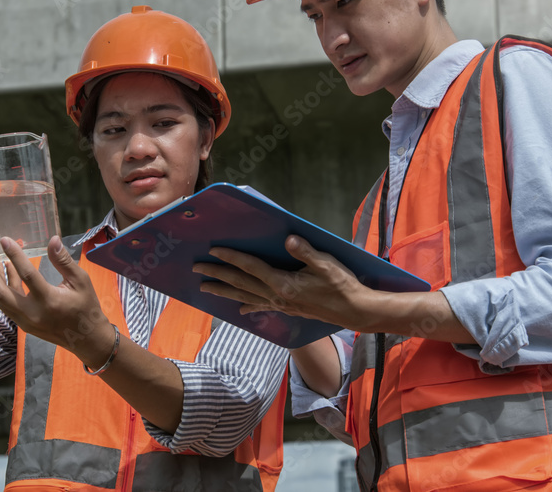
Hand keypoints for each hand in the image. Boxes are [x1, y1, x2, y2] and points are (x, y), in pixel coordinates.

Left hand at [0, 236, 116, 368]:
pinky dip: (2, 290)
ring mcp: (26, 322)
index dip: (15, 255)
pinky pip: (7, 306)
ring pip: (0, 301)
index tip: (5, 240)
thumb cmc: (86, 306)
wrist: (87, 339)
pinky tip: (6, 275)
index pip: (27, 274)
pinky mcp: (24, 325)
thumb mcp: (81, 280)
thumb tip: (52, 240)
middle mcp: (33, 313)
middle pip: (1, 292)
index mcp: (49, 300)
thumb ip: (64, 261)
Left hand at [194, 234, 380, 331]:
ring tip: (204, 288)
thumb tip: (289, 240)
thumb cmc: (343, 285)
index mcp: (284, 283)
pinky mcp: (287, 310)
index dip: (231, 257)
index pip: (251, 267)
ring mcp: (281, 305)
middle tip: (195, 268)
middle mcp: (277, 296)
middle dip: (217, 275)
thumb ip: (306, 252)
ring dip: (223, 291)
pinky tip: (238, 310)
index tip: (213, 249)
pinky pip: (261, 307)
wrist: (355, 311)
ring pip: (245, 297)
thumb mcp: (327, 265)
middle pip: (240, 283)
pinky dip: (248, 307)